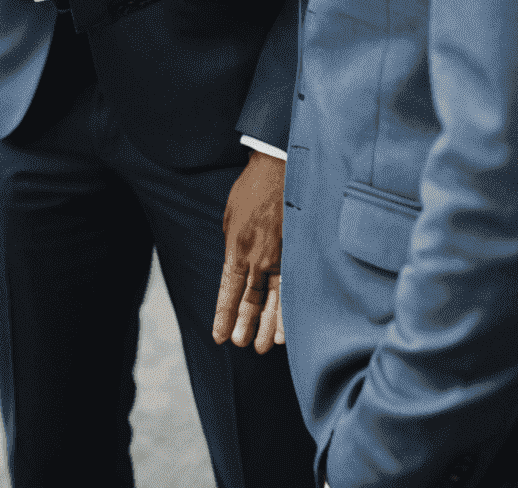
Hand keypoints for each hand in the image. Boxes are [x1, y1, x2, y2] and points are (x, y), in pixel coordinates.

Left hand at [212, 149, 285, 351]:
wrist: (278, 170)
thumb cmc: (250, 192)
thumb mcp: (230, 220)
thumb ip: (234, 247)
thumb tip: (237, 269)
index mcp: (237, 249)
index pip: (228, 291)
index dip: (225, 315)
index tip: (220, 336)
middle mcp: (259, 259)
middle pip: (251, 301)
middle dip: (247, 326)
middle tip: (243, 345)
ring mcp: (281, 259)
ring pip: (273, 302)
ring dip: (268, 326)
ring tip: (264, 347)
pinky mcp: (298, 256)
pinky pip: (293, 291)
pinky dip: (289, 312)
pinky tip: (287, 330)